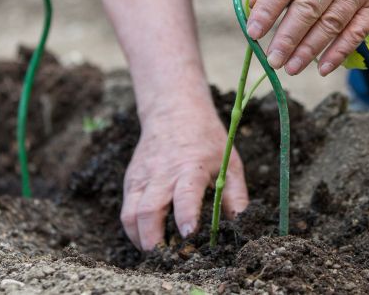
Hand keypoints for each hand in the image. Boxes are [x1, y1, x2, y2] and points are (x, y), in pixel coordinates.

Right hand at [121, 104, 247, 249]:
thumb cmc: (206, 139)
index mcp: (190, 167)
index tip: (188, 234)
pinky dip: (133, 229)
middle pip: (148, 210)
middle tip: (164, 257)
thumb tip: (241, 226)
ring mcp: (143, 177)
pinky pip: (126, 210)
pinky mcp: (132, 180)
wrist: (174, 112)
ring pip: (131, 213)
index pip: (185, 193)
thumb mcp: (229, 162)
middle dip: (153, 238)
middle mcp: (162, 173)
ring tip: (154, 253)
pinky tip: (147, 238)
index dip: (185, 215)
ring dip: (139, 238)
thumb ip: (236, 196)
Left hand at [246, 0, 368, 75]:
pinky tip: (323, 67)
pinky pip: (357, 31)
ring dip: (309, 50)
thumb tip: (255, 4)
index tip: (253, 32)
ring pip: (331, 23)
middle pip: (308, 8)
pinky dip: (340, 52)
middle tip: (272, 60)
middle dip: (287, 38)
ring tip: (291, 67)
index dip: (268, 11)